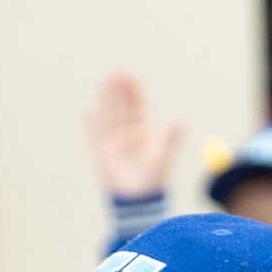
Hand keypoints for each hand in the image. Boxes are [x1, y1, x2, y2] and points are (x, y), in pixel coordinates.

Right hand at [85, 70, 181, 200]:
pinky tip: (87, 110)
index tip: (129, 74)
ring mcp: (112, 141)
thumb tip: (183, 118)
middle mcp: (126, 132)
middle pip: (120, 106)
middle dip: (117, 89)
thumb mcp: (164, 156)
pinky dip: (91, 124)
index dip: (133, 90)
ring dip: (105, 100)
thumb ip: (172, 137)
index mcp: (142, 129)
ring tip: (103, 82)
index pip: (136, 104)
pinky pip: (94, 135)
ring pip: (107, 116)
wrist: (137, 200)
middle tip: (115, 71)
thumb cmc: (153, 179)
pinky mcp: (100, 152)